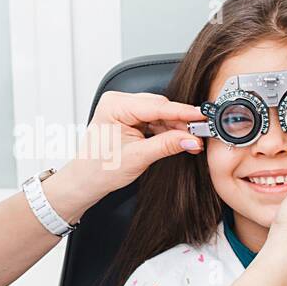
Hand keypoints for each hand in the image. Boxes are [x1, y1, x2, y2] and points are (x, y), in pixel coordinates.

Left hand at [52, 91, 206, 209]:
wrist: (85, 182)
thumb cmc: (99, 170)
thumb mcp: (138, 157)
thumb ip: (167, 145)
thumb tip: (190, 139)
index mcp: (114, 105)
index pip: (156, 106)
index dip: (182, 112)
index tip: (201, 116)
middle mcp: (118, 103)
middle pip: (159, 107)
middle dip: (180, 121)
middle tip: (199, 134)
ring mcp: (123, 110)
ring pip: (159, 114)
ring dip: (175, 127)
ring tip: (191, 141)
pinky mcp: (128, 119)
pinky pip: (153, 121)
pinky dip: (166, 131)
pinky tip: (179, 139)